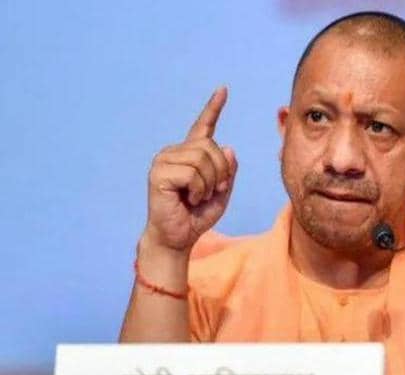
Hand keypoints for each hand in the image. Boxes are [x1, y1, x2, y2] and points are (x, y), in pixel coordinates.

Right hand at [142, 86, 237, 251]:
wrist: (177, 238)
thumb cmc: (197, 216)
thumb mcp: (222, 192)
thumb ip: (228, 171)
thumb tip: (228, 147)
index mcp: (190, 155)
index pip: (204, 127)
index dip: (214, 108)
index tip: (224, 89)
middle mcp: (175, 152)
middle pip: (211, 147)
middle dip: (221, 172)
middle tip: (212, 192)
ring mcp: (164, 160)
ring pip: (203, 159)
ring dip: (209, 184)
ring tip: (197, 197)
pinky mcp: (159, 173)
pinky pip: (192, 174)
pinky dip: (198, 190)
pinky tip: (187, 199)